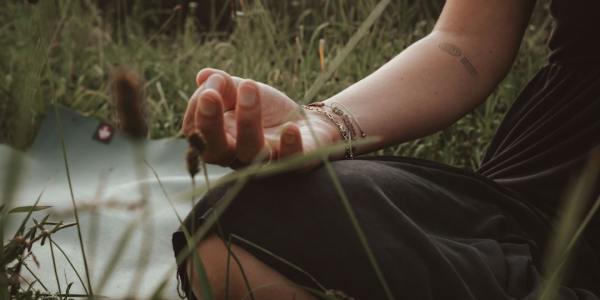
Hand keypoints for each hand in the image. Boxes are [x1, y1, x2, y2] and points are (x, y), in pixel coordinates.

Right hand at [182, 68, 339, 167]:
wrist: (307, 121)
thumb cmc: (267, 109)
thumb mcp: (240, 90)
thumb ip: (221, 84)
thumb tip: (203, 76)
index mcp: (219, 140)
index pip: (196, 132)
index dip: (197, 109)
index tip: (209, 88)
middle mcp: (238, 156)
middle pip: (216, 151)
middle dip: (210, 123)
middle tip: (210, 95)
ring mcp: (267, 161)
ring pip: (252, 152)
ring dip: (248, 121)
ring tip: (249, 87)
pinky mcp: (297, 162)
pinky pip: (292, 160)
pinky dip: (290, 146)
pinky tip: (289, 128)